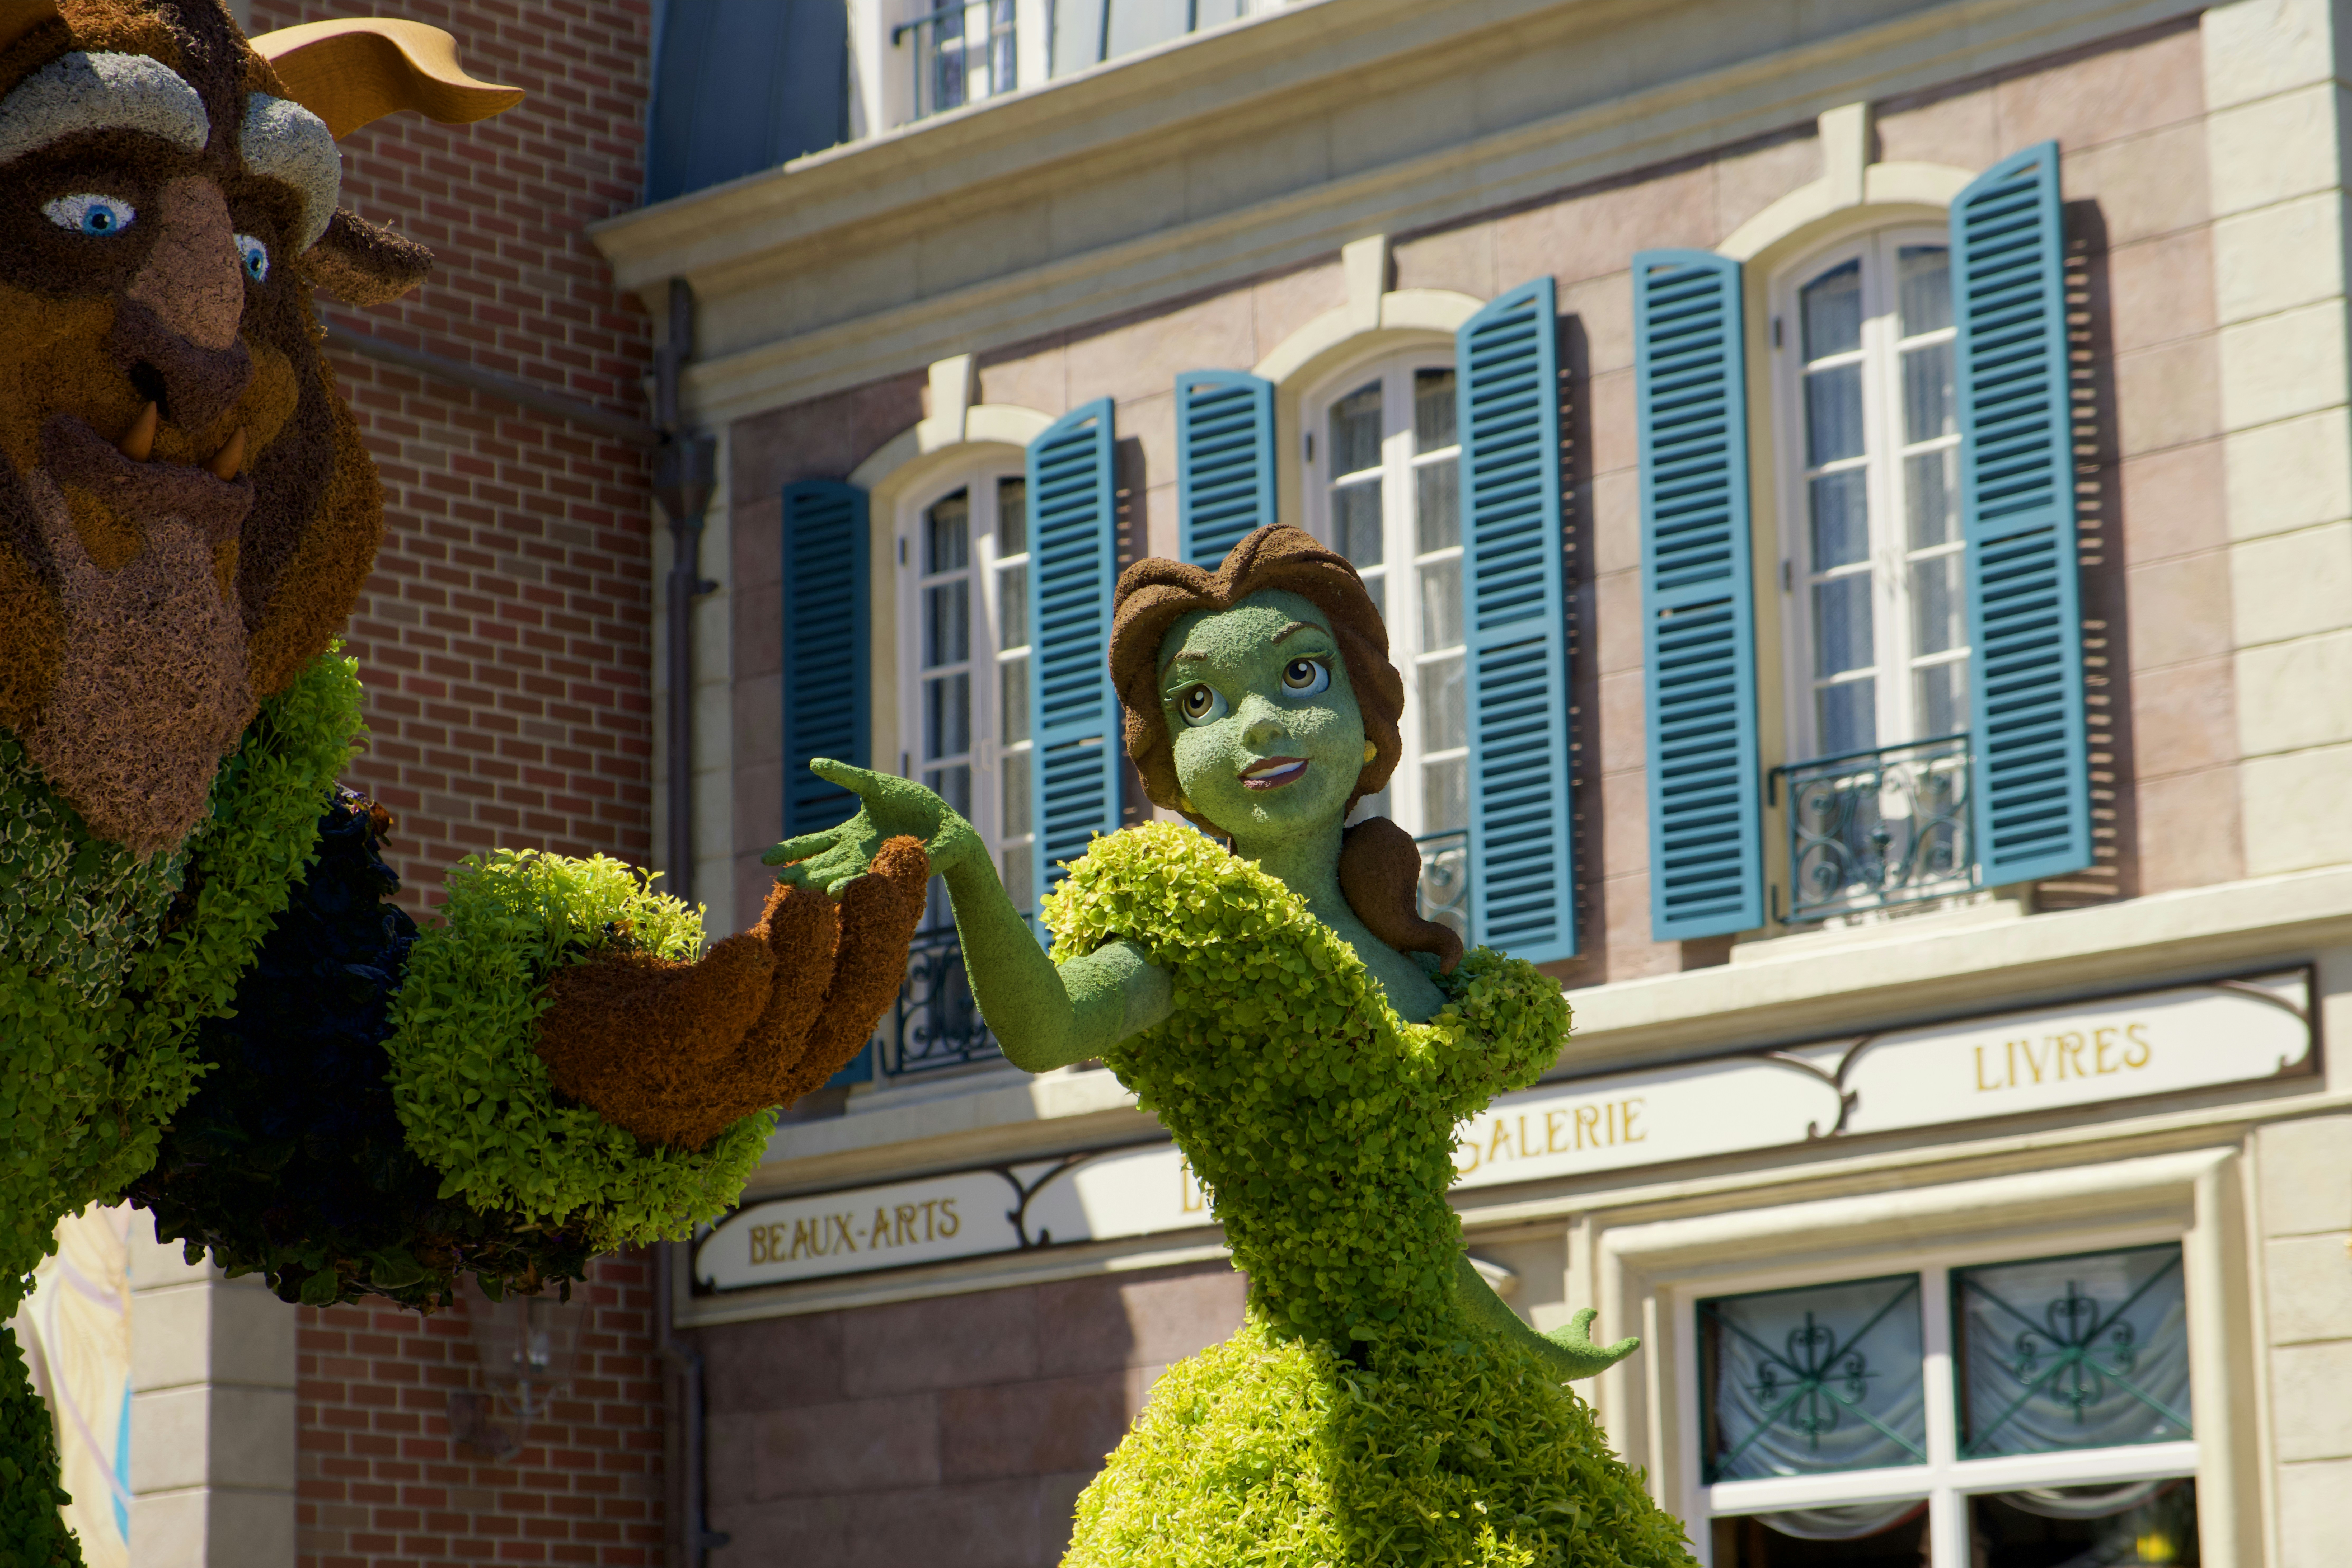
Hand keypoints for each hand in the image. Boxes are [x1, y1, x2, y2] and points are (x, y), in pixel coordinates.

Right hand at [762, 759, 987, 894]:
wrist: (950, 829)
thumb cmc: (913, 805)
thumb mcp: (875, 786)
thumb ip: (847, 777)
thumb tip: (812, 762)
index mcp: (849, 835)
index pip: (812, 844)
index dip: (790, 851)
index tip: (765, 860)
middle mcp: (857, 856)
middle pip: (821, 865)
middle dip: (801, 873)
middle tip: (781, 882)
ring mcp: (875, 866)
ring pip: (842, 876)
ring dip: (824, 883)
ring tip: (805, 890)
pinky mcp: (897, 870)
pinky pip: (871, 878)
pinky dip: (853, 884)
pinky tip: (838, 892)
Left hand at [1539, 1307, 1640, 1380]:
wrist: (1544, 1364)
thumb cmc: (1576, 1360)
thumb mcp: (1603, 1358)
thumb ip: (1619, 1351)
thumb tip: (1637, 1341)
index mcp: (1576, 1332)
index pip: (1582, 1318)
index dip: (1588, 1315)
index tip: (1593, 1312)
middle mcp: (1560, 1334)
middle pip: (1567, 1329)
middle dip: (1572, 1330)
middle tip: (1574, 1329)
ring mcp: (1547, 1343)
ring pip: (1554, 1340)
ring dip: (1560, 1343)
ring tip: (1562, 1349)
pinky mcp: (1536, 1354)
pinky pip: (1543, 1353)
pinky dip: (1547, 1356)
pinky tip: (1546, 1365)